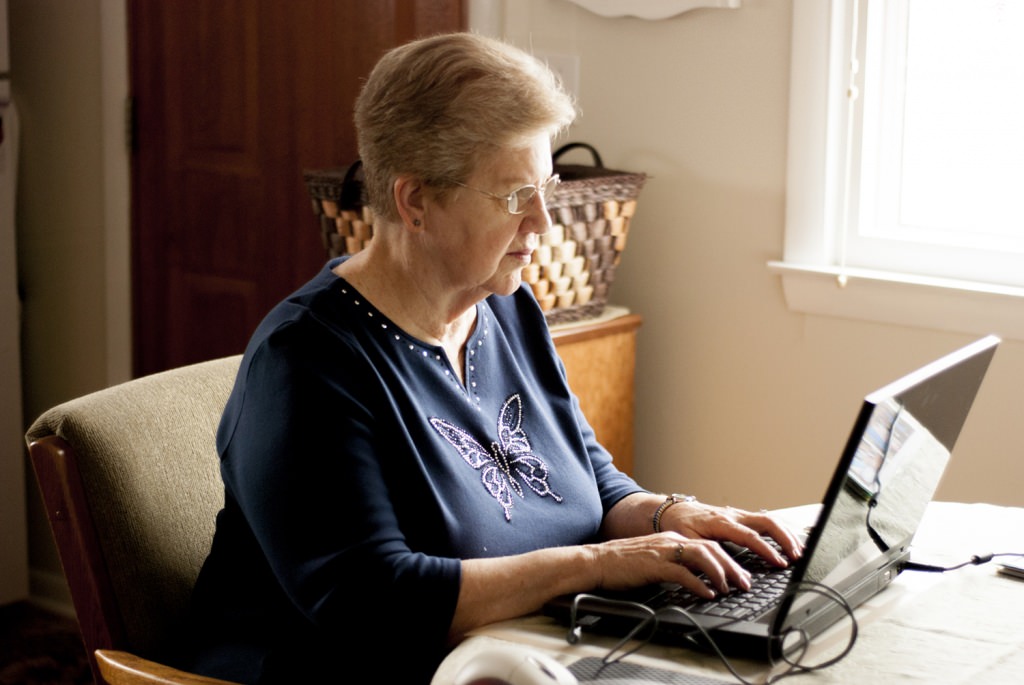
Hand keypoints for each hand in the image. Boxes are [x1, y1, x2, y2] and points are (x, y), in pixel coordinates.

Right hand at [586, 533, 753, 599]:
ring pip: (702, 556)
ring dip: (720, 573)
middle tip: (745, 583)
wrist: (597, 561)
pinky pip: (683, 573)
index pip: (708, 545)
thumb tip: (696, 579)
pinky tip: (707, 594)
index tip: (740, 575)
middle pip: (711, 549)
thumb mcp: (654, 560)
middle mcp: (671, 541)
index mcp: (672, 538)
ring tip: (730, 588)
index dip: (728, 560)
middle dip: (732, 566)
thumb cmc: (623, 564)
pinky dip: (698, 583)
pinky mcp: (655, 564)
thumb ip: (675, 564)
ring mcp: (663, 551)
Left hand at [661, 500, 803, 567]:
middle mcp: (733, 516)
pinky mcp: (740, 517)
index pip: (749, 536)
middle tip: (797, 557)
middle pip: (767, 522)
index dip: (766, 550)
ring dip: (786, 534)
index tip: (780, 562)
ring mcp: (738, 515)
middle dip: (785, 539)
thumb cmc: (680, 527)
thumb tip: (726, 574)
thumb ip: (707, 557)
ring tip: (799, 551)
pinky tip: (789, 541)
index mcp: (721, 523)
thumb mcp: (689, 543)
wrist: (672, 511)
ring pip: (769, 519)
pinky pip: (765, 521)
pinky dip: (780, 531)